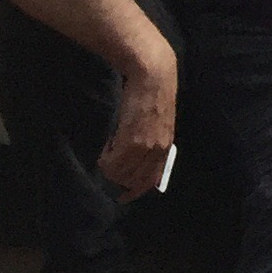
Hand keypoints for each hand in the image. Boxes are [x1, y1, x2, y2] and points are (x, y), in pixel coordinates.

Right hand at [98, 54, 176, 197]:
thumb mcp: (158, 124)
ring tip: (110, 149)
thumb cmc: (154, 96)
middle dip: (118, 177)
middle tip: (110, 162)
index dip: (135, 191)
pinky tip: (108, 143)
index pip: (151, 180)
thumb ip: (151, 143)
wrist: (153, 76)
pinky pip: (111, 163)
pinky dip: (105, 158)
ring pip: (119, 174)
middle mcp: (157, 151)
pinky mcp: (131, 141)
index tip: (123, 196)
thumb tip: (135, 161)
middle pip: (132, 181)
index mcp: (166, 147)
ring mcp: (145, 148)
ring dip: (110, 167)